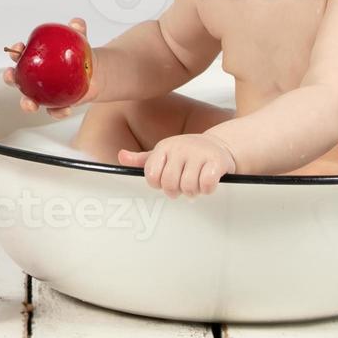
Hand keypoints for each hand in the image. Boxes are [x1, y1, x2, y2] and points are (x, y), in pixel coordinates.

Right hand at [2, 17, 95, 118]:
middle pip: (16, 79)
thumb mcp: (79, 39)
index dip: (15, 51)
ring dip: (27, 103)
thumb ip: (77, 30)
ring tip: (30, 104)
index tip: (18, 48)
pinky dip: (58, 112)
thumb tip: (75, 24)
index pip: (19, 54)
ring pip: (29, 100)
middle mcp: (34, 78)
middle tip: (12, 76)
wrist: (93, 73)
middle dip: (10, 78)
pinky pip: (55, 111)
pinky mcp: (56, 105)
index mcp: (34, 59)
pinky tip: (65, 109)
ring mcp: (43, 93)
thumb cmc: (77, 54)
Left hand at [118, 133, 237, 196]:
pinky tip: (207, 184)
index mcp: (164, 147)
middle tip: (181, 187)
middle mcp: (180, 148)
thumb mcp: (163, 154)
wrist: (217, 146)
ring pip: (188, 186)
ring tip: (195, 185)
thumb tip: (121, 156)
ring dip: (192, 191)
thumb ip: (142, 160)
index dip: (158, 185)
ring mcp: (199, 153)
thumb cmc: (186, 154)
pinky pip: (207, 184)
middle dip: (175, 191)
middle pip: (169, 183)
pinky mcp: (216, 161)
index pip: (152, 175)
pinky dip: (207, 189)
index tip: (165, 182)